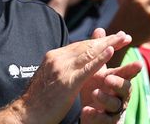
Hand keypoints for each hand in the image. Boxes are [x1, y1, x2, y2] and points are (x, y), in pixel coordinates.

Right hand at [14, 30, 132, 123]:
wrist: (25, 115)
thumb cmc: (39, 99)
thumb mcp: (51, 76)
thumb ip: (63, 65)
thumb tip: (75, 59)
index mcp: (54, 56)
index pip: (80, 45)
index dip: (98, 40)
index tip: (114, 37)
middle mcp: (58, 59)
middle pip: (87, 45)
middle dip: (107, 39)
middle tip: (124, 35)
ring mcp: (62, 69)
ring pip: (89, 52)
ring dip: (109, 44)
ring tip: (124, 38)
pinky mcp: (67, 82)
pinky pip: (87, 68)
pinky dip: (101, 58)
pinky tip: (112, 51)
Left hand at [78, 29, 140, 120]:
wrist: (84, 113)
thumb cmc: (92, 89)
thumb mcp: (95, 69)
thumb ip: (98, 52)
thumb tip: (99, 29)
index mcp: (117, 81)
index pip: (126, 73)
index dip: (131, 68)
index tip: (138, 64)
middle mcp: (118, 95)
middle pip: (126, 88)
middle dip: (120, 82)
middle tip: (109, 78)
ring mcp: (112, 109)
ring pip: (115, 105)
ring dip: (105, 98)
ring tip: (93, 94)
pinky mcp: (104, 121)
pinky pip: (103, 119)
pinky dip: (95, 115)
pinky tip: (86, 111)